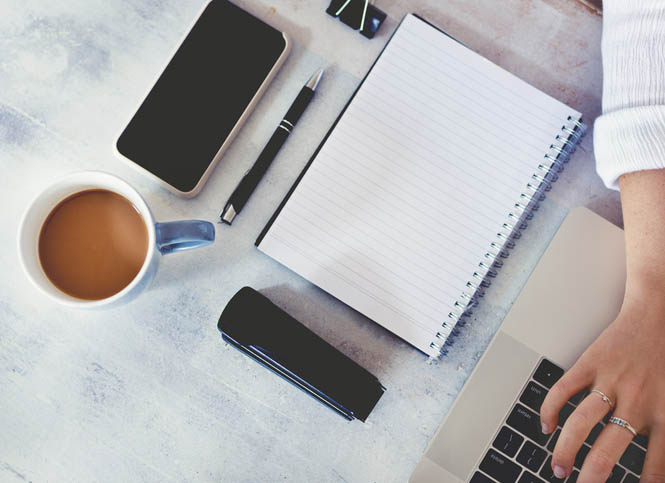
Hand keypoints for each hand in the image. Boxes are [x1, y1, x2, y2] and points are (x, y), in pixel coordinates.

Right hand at [539, 297, 664, 480]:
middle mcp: (636, 402)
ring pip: (580, 423)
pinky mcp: (590, 363)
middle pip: (607, 450)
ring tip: (559, 467)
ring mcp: (610, 382)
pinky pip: (563, 391)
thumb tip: (657, 466)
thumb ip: (662, 426)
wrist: (659, 313)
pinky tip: (546, 426)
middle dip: (591, 476)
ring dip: (566, 449)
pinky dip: (550, 410)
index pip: (655, 467)